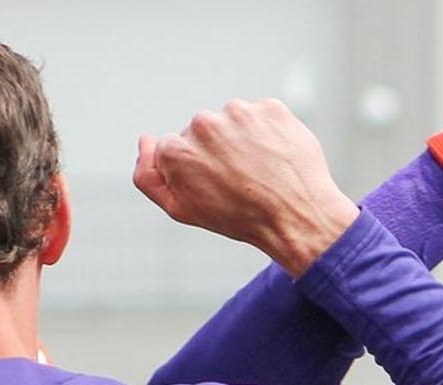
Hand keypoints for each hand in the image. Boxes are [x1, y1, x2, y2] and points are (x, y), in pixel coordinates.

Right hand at [134, 101, 359, 275]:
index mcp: (177, 149)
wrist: (297, 219)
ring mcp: (239, 112)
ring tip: (261, 171)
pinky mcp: (270, 108)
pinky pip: (263, 117)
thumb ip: (149, 177)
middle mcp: (203, 124)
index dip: (196, 169)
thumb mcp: (183, 210)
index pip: (176, 148)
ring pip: (234, 122)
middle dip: (219, 152)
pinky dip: (268, 134)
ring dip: (243, 140)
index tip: (215, 186)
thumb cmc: (239, 219)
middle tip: (241, 182)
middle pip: (204, 133)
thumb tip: (144, 140)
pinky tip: (276, 159)